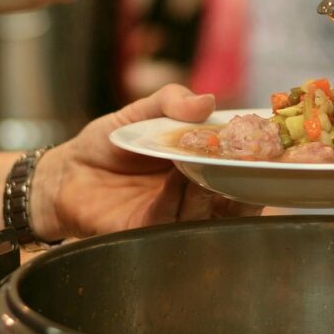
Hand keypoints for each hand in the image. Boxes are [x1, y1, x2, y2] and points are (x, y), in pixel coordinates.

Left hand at [31, 84, 259, 240]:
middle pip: (233, 198)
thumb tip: (207, 100)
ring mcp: (173, 217)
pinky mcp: (146, 233)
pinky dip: (178, 201)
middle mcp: (194, 196)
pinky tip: (179, 180)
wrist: (65, 173)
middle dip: (243, 182)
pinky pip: (171, 222)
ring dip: (211, 190)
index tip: (268, 145)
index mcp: (199, 166)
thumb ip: (170, 102)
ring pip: (206, 213)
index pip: (238, 168)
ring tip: (205, 166)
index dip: (255, 159)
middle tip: (244, 161)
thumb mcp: (138, 112)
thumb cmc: (106, 144)